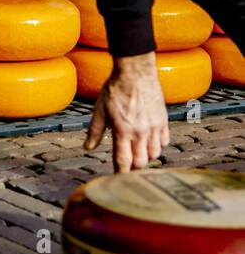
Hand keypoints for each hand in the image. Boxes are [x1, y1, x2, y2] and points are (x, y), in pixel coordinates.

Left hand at [85, 51, 169, 171]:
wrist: (135, 73)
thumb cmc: (115, 90)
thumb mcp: (100, 110)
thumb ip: (95, 131)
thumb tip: (88, 147)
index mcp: (123, 131)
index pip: (123, 160)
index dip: (120, 173)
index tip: (118, 180)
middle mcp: (141, 132)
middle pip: (141, 162)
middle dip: (134, 167)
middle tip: (127, 166)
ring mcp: (155, 127)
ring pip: (155, 154)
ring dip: (146, 157)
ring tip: (137, 154)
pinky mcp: (164, 121)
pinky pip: (164, 142)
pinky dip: (157, 146)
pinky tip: (149, 142)